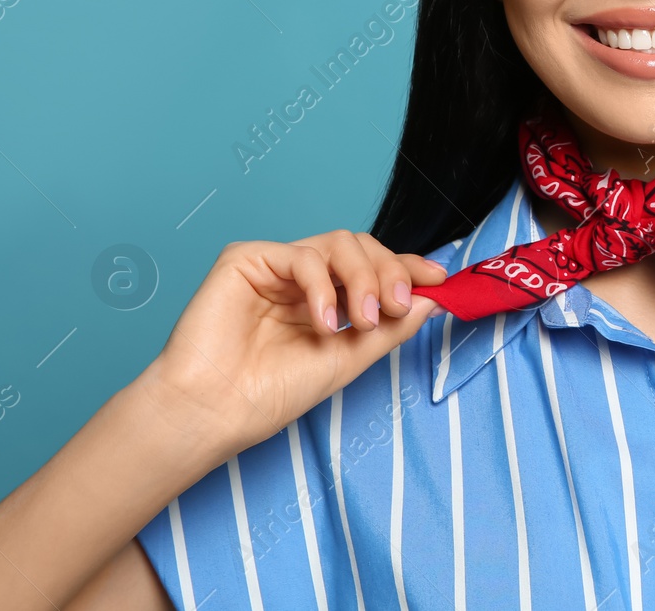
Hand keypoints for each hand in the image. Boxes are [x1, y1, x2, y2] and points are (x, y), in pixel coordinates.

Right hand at [139, 230, 447, 458]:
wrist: (215, 411)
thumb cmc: (270, 393)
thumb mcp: (349, 360)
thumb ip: (391, 328)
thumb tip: (434, 297)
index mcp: (325, 300)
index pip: (374, 268)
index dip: (408, 267)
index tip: (439, 278)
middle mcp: (302, 279)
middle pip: (362, 248)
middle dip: (389, 273)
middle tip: (396, 307)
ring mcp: (275, 267)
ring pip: (339, 243)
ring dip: (363, 278)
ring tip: (363, 320)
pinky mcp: (246, 259)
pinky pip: (301, 255)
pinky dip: (322, 286)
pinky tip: (324, 322)